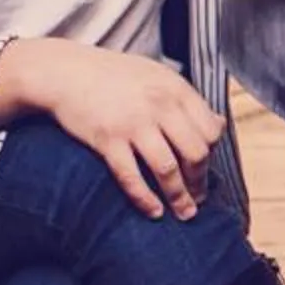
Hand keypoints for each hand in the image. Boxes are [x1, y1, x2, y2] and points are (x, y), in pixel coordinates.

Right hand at [0, 38, 226, 218]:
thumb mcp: (158, 77)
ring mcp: (133, 123)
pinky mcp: (107, 139)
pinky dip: (145, 199)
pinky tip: (153, 212)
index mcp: (175, 90)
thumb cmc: (113, 75)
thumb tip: (219, 124)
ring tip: (184, 213)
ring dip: (179, 197)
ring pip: (168, 170)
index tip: (204, 170)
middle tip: (198, 198)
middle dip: (200, 181)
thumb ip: (187, 100)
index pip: (210, 131)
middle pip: (195, 153)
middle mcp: (159, 106)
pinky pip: (132, 177)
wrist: (65, 71)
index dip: (212, 155)